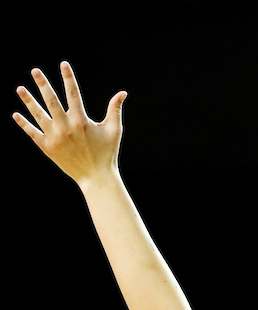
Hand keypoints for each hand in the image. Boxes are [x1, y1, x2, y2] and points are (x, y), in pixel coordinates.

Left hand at [14, 62, 125, 186]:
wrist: (96, 178)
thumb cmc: (107, 154)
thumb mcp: (114, 131)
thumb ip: (115, 110)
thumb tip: (122, 93)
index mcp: (81, 121)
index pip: (73, 94)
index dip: (68, 78)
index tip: (63, 64)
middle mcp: (66, 127)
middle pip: (51, 101)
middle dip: (43, 84)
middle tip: (35, 71)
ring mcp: (55, 137)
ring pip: (39, 115)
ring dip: (29, 101)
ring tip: (20, 89)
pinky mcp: (48, 148)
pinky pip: (33, 133)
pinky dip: (24, 124)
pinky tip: (16, 115)